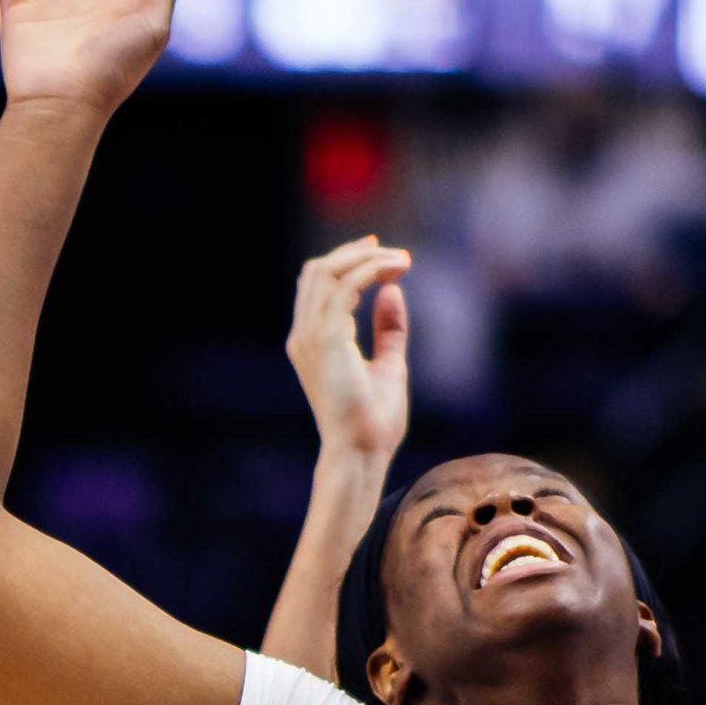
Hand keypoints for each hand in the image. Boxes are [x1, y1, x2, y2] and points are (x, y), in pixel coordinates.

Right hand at [286, 238, 410, 459]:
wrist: (362, 451)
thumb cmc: (373, 421)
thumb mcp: (388, 365)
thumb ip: (388, 330)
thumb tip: (392, 292)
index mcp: (311, 342)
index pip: (317, 286)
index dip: (347, 264)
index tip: (382, 256)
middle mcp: (303, 335)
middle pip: (317, 271)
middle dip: (354, 254)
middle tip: (393, 253)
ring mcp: (310, 336)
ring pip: (327, 272)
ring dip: (365, 259)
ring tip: (401, 261)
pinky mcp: (326, 339)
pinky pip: (345, 287)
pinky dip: (370, 272)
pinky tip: (394, 273)